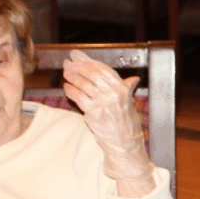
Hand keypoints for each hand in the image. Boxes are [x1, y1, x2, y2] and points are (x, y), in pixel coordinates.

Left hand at [62, 49, 150, 181]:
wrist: (125, 142)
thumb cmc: (127, 123)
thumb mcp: (129, 103)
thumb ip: (127, 89)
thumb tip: (133, 79)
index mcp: (123, 88)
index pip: (103, 69)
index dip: (88, 60)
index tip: (78, 55)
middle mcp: (114, 93)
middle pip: (91, 73)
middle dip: (77, 66)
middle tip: (68, 62)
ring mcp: (103, 102)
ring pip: (83, 84)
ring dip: (72, 77)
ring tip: (66, 72)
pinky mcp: (93, 112)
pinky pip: (78, 97)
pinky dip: (71, 91)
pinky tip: (67, 87)